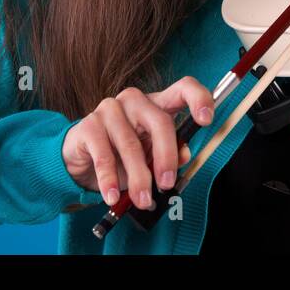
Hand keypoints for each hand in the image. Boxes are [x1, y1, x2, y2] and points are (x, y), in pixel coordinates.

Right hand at [61, 76, 214, 208]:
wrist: (82, 162)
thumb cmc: (123, 157)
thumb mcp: (150, 158)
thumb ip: (169, 154)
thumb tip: (186, 154)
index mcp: (157, 104)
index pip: (183, 88)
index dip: (199, 99)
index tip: (207, 120)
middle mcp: (135, 100)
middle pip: (160, 121)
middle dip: (167, 156)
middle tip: (167, 184)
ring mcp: (110, 109)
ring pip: (131, 144)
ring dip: (139, 178)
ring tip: (142, 200)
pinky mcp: (88, 125)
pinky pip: (104, 155)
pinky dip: (110, 180)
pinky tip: (113, 197)